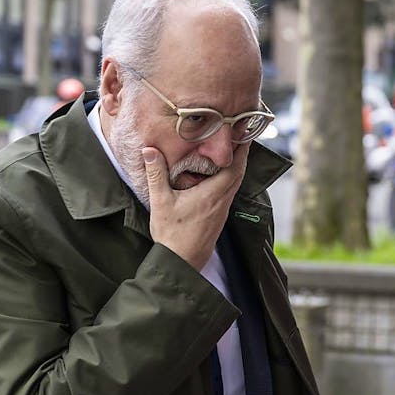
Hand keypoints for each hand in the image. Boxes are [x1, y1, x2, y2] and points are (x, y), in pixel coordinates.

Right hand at [142, 145, 248, 269]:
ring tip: (233, 150)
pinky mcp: (219, 216)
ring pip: (235, 182)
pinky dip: (229, 178)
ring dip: (236, 166)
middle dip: (241, 153)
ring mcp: (222, 209)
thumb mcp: (160, 202)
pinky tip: (220, 175)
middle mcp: (223, 201)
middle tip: (241, 135)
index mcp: (213, 194)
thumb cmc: (172, 235)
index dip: (241, 148)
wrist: (181, 263)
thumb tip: (150, 151)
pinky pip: (229, 192)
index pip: (234, 166)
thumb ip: (156, 174)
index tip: (244, 132)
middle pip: (239, 172)